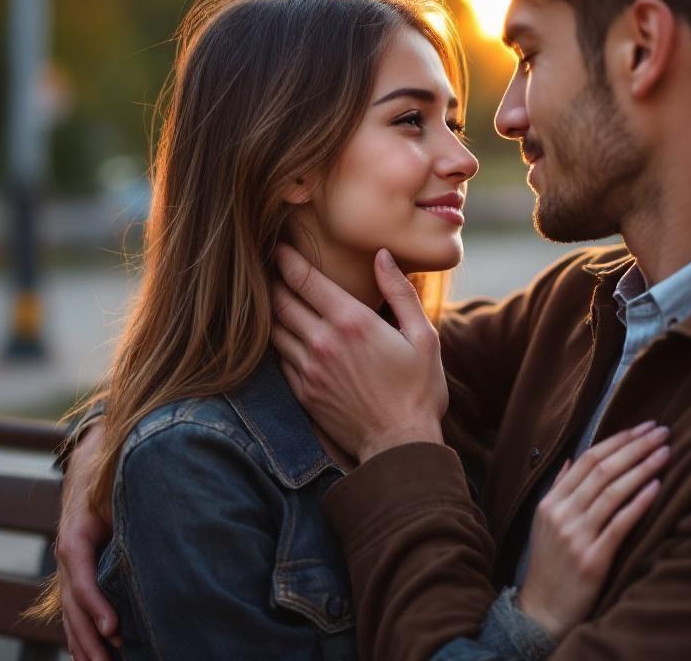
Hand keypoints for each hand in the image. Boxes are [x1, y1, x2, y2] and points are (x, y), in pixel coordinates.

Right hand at [56, 420, 119, 660]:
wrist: (90, 466)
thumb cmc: (111, 477)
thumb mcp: (117, 488)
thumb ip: (134, 506)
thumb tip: (174, 521)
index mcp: (76, 535)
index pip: (82, 576)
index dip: (97, 605)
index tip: (115, 630)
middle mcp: (68, 555)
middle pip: (74, 604)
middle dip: (91, 637)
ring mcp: (70, 567)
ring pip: (71, 614)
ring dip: (85, 644)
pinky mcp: (77, 575)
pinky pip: (75, 611)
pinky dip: (81, 636)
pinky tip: (92, 657)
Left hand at [271, 244, 446, 462]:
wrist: (400, 444)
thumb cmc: (418, 389)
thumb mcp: (422, 336)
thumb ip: (400, 293)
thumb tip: (383, 256)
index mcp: (351, 321)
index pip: (305, 280)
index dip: (287, 258)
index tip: (278, 245)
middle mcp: (323, 342)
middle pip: (281, 300)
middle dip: (273, 279)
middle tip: (268, 264)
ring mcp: (309, 369)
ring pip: (275, 328)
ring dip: (271, 309)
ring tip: (270, 294)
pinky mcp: (303, 392)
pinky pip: (280, 357)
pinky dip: (278, 339)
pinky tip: (283, 333)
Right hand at [517, 422, 669, 638]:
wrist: (542, 611)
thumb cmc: (549, 565)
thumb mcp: (544, 524)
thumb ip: (558, 490)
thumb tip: (570, 460)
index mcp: (551, 502)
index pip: (587, 459)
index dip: (618, 440)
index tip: (643, 427)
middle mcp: (561, 514)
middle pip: (603, 470)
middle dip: (635, 447)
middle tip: (662, 431)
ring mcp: (576, 536)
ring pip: (612, 492)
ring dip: (642, 468)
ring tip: (666, 453)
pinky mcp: (592, 559)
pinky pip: (619, 524)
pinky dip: (639, 503)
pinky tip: (657, 487)